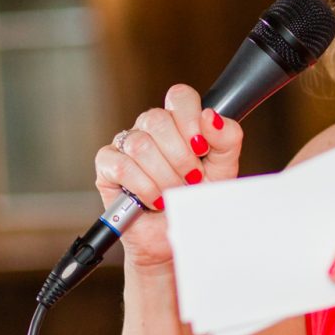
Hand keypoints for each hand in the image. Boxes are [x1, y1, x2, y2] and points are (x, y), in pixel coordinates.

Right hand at [94, 84, 242, 269]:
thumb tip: (211, 116)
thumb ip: (227, 139)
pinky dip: (143, 187)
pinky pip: (122, 166)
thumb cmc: (196, 200)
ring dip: (163, 177)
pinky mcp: (107, 165)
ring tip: (172, 194)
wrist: (175, 237)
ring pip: (140, 145)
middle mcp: (149, 128)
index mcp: (177, 121)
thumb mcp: (223, 170)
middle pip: (157, 119)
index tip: (201, 148)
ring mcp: (126, 144)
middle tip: (191, 180)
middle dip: (180, 158)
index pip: (179, 96)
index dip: (190, 119)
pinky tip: (154, 199)